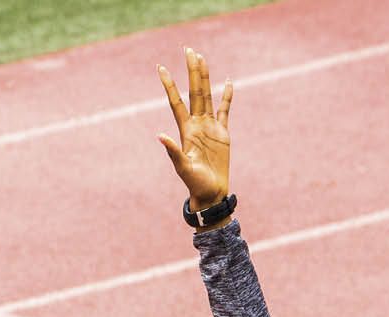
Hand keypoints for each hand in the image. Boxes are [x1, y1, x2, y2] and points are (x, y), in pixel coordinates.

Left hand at [157, 48, 232, 211]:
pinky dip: (227, 97)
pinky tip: (228, 83)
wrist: (211, 193)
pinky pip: (225, 111)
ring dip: (205, 77)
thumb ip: (173, 151)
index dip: (169, 85)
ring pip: (207, 96)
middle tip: (188, 50)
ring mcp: (210, 127)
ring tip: (201, 58)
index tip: (160, 67)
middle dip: (191, 71)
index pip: (176, 102)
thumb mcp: (182, 168)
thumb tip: (160, 136)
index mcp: (186, 130)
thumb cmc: (195, 184)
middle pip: (194, 92)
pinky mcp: (222, 134)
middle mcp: (197, 124)